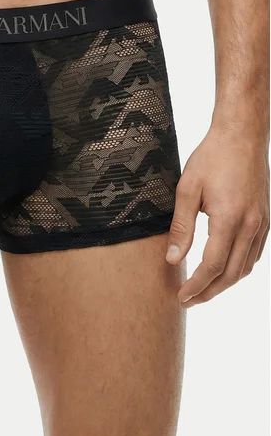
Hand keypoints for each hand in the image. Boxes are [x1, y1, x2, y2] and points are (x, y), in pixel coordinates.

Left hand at [166, 124, 268, 305]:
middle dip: (209, 292)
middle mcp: (250, 226)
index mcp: (229, 220)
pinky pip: (254, 253)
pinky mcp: (265, 219)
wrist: (242, 135)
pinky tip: (223, 269)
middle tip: (188, 300)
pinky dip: (238, 267)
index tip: (181, 297)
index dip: (196, 286)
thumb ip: (181, 226)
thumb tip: (173, 258)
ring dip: (224, 283)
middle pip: (230, 274)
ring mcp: (262, 224)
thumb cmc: (211, 157)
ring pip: (245, 267)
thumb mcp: (187, 189)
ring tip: (203, 289)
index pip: (211, 266)